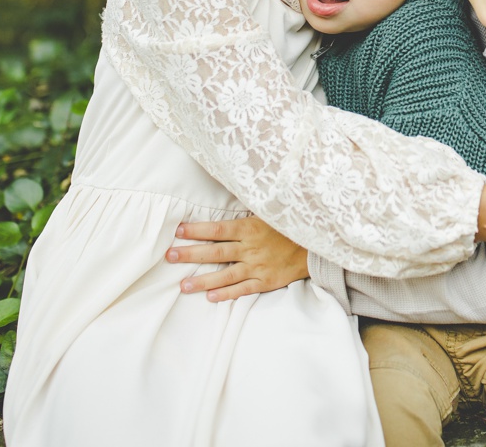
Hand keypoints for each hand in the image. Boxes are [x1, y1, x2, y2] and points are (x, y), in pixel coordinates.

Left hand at [164, 215, 308, 301]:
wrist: (315, 244)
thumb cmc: (289, 225)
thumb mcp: (269, 211)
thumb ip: (249, 207)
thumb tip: (230, 188)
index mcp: (250, 228)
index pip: (218, 228)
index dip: (197, 230)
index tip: (178, 231)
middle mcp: (251, 248)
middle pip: (216, 251)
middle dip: (191, 254)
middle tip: (170, 256)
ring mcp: (258, 266)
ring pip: (225, 274)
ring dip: (203, 280)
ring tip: (183, 285)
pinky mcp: (266, 281)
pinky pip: (243, 289)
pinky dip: (227, 294)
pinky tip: (210, 297)